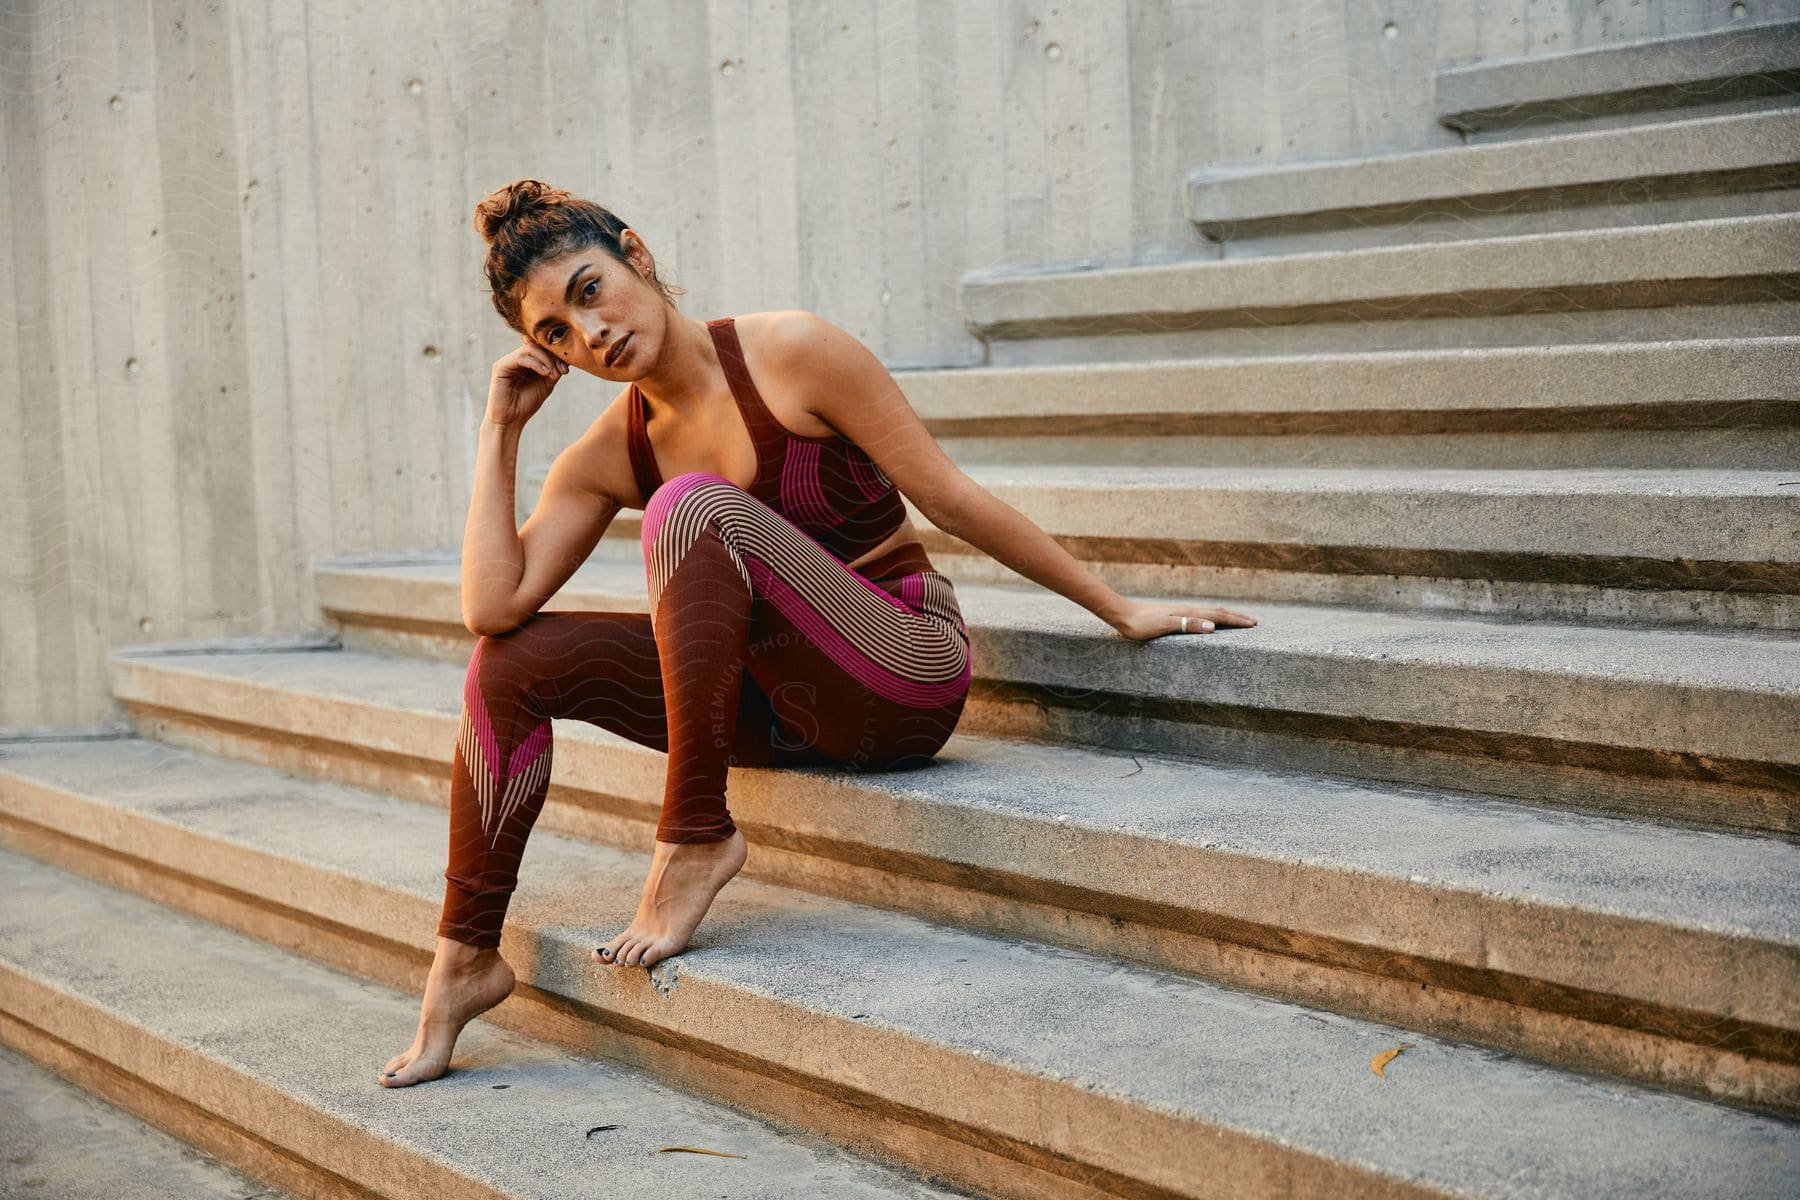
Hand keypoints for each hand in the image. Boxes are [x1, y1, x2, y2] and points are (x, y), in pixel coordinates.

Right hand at [484, 334, 568, 428]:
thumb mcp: (546, 385)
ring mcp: (508, 361)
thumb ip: (554, 371)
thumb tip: (567, 358)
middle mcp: (517, 359)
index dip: (556, 355)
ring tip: (554, 374)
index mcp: (527, 362)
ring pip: (530, 348)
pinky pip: (521, 357)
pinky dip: (536, 363)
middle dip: (553, 357)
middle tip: (562, 371)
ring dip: (546, 360)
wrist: (510, 420)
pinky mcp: (501, 366)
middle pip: (537, 346)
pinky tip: (545, 373)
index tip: (566, 369)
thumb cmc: (526, 404)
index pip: (542, 349)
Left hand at [1107, 598, 1258, 641]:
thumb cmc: (1140, 625)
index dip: (1237, 620)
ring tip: (1239, 620)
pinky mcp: (1175, 615)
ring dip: (1227, 615)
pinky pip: (1201, 615)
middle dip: (1237, 617)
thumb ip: (1187, 626)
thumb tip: (1212, 627)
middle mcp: (1188, 610)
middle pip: (1218, 612)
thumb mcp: (1163, 627)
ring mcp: (1182, 611)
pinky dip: (1213, 617)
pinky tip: (1210, 622)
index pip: (1219, 616)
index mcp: (1188, 613)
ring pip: (1210, 612)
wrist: (1123, 615)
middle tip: (1255, 622)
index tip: (1254, 624)